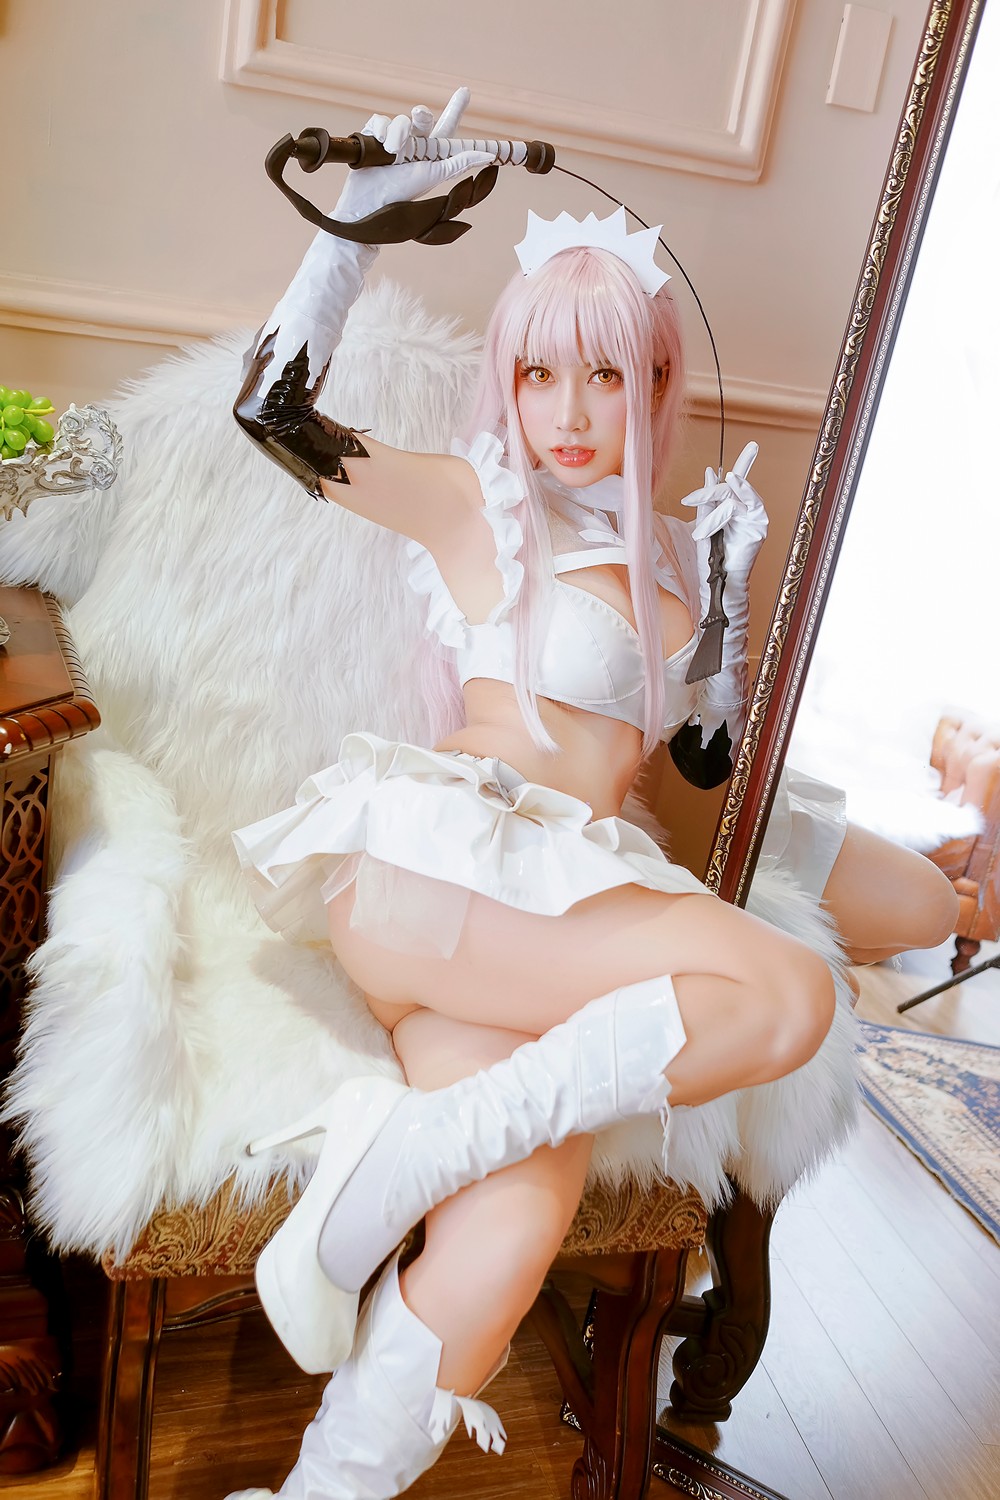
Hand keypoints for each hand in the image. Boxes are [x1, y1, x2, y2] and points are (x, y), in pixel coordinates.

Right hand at [335, 88, 495, 223]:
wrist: (368, 201)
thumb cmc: (402, 194)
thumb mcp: (435, 175)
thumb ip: (460, 163)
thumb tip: (489, 156)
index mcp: (430, 153)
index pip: (446, 127)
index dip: (455, 109)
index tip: (465, 91)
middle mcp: (413, 145)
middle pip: (423, 117)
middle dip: (422, 115)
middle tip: (421, 117)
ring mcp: (392, 140)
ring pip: (401, 120)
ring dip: (399, 133)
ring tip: (394, 153)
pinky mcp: (373, 137)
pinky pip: (381, 120)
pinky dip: (381, 129)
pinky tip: (380, 143)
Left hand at [681, 441, 767, 573]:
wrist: (719, 583)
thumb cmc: (712, 558)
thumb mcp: (703, 523)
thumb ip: (706, 500)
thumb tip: (709, 472)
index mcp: (736, 508)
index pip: (739, 482)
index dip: (745, 462)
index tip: (753, 446)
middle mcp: (748, 510)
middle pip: (731, 488)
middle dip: (708, 492)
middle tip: (690, 500)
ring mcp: (756, 519)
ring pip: (733, 499)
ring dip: (713, 514)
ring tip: (702, 533)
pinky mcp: (759, 528)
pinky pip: (742, 509)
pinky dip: (726, 512)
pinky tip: (722, 510)